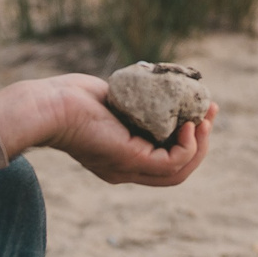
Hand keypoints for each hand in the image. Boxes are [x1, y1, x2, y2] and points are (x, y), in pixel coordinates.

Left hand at [0, 74, 212, 186]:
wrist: (47, 105)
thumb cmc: (69, 97)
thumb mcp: (114, 99)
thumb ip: (135, 100)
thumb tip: (157, 84)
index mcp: (124, 157)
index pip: (167, 159)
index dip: (190, 138)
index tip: (200, 111)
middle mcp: (127, 169)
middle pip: (179, 170)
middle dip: (202, 141)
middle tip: (209, 112)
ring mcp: (128, 168)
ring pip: (179, 172)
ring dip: (199, 146)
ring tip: (203, 119)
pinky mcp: (130, 159)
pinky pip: (172, 164)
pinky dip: (187, 147)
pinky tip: (188, 124)